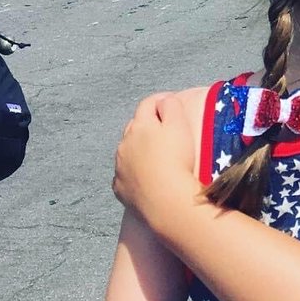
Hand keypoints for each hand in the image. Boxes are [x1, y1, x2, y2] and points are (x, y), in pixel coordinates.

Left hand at [113, 94, 198, 222]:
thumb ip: (171, 106)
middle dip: (148, 123)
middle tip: (167, 129)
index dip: (162, 100)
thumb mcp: (180, 125)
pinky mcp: (119, 187)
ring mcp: (119, 166)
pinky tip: (148, 176)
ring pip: (128, 150)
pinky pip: (126, 173)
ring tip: (159, 155)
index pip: (148, 103)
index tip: (173, 103)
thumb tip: (164, 100)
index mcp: (140, 125)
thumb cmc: (177, 159)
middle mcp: (124, 143)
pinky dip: (135, 170)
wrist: (165, 200)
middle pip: (135, 126)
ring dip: (140, 148)